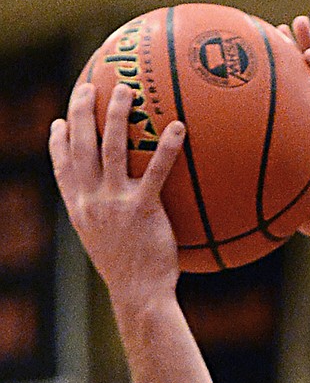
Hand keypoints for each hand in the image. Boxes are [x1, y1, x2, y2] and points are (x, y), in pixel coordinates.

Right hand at [48, 81, 185, 314]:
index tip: (59, 123)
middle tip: (89, 87)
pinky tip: (179, 127)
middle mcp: (91, 201)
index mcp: (80, 210)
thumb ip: (108, 223)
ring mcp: (114, 203)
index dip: (58, 143)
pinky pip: (155, 171)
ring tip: (126, 91)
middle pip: (80, 145)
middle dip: (81, 111)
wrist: (139, 296)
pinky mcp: (142, 209)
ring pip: (110, 147)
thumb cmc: (130, 275)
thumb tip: (121, 213)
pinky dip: (166, 146)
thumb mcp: (107, 247)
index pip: (61, 169)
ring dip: (116, 114)